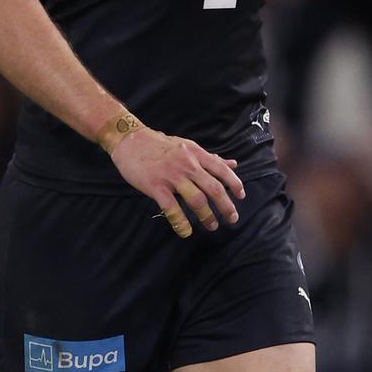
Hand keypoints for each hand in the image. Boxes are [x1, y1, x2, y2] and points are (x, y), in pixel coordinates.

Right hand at [110, 127, 244, 237]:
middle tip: (232, 219)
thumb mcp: (187, 146)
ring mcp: (171, 176)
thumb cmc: (160, 144)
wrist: (130, 140)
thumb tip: (232, 164)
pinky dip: (181, 223)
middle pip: (213, 188)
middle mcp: (187, 164)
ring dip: (207, 216)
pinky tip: (186, 232)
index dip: (234, 184)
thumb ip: (209, 158)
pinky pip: (171, 208)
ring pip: (196, 199)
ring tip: (212, 226)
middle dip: (225, 206)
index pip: (221, 169)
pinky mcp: (156, 186)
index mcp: (195, 154)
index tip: (241, 197)